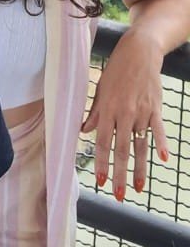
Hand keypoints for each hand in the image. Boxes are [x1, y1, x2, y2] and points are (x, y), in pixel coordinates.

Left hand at [80, 27, 168, 198]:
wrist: (139, 51)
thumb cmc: (117, 71)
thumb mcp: (101, 89)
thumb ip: (95, 113)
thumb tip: (84, 131)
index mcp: (108, 109)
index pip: (103, 141)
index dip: (101, 163)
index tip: (100, 182)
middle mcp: (125, 113)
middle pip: (121, 149)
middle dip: (119, 174)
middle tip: (118, 195)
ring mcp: (142, 111)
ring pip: (140, 145)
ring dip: (140, 168)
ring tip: (138, 189)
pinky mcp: (156, 108)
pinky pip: (159, 129)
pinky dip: (162, 144)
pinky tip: (164, 159)